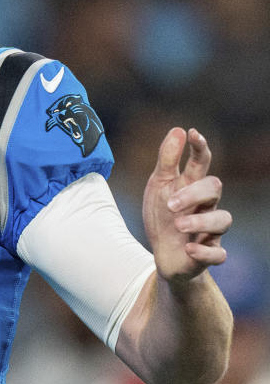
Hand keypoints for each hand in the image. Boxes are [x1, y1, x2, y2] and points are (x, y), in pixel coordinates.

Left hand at [143, 127, 230, 283]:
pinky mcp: (209, 253)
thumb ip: (168, 160)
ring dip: (200, 222)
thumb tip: (178, 129)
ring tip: (178, 225)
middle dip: (194, 193)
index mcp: (191, 185)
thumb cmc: (163, 215)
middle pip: (214, 188)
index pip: (202, 162)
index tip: (193, 134)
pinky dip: (204, 251)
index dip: (200, 147)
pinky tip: (189, 248)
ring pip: (223, 220)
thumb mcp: (159, 185)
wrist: (163, 253)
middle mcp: (206, 205)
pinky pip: (218, 254)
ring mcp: (210, 230)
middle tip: (170, 204)